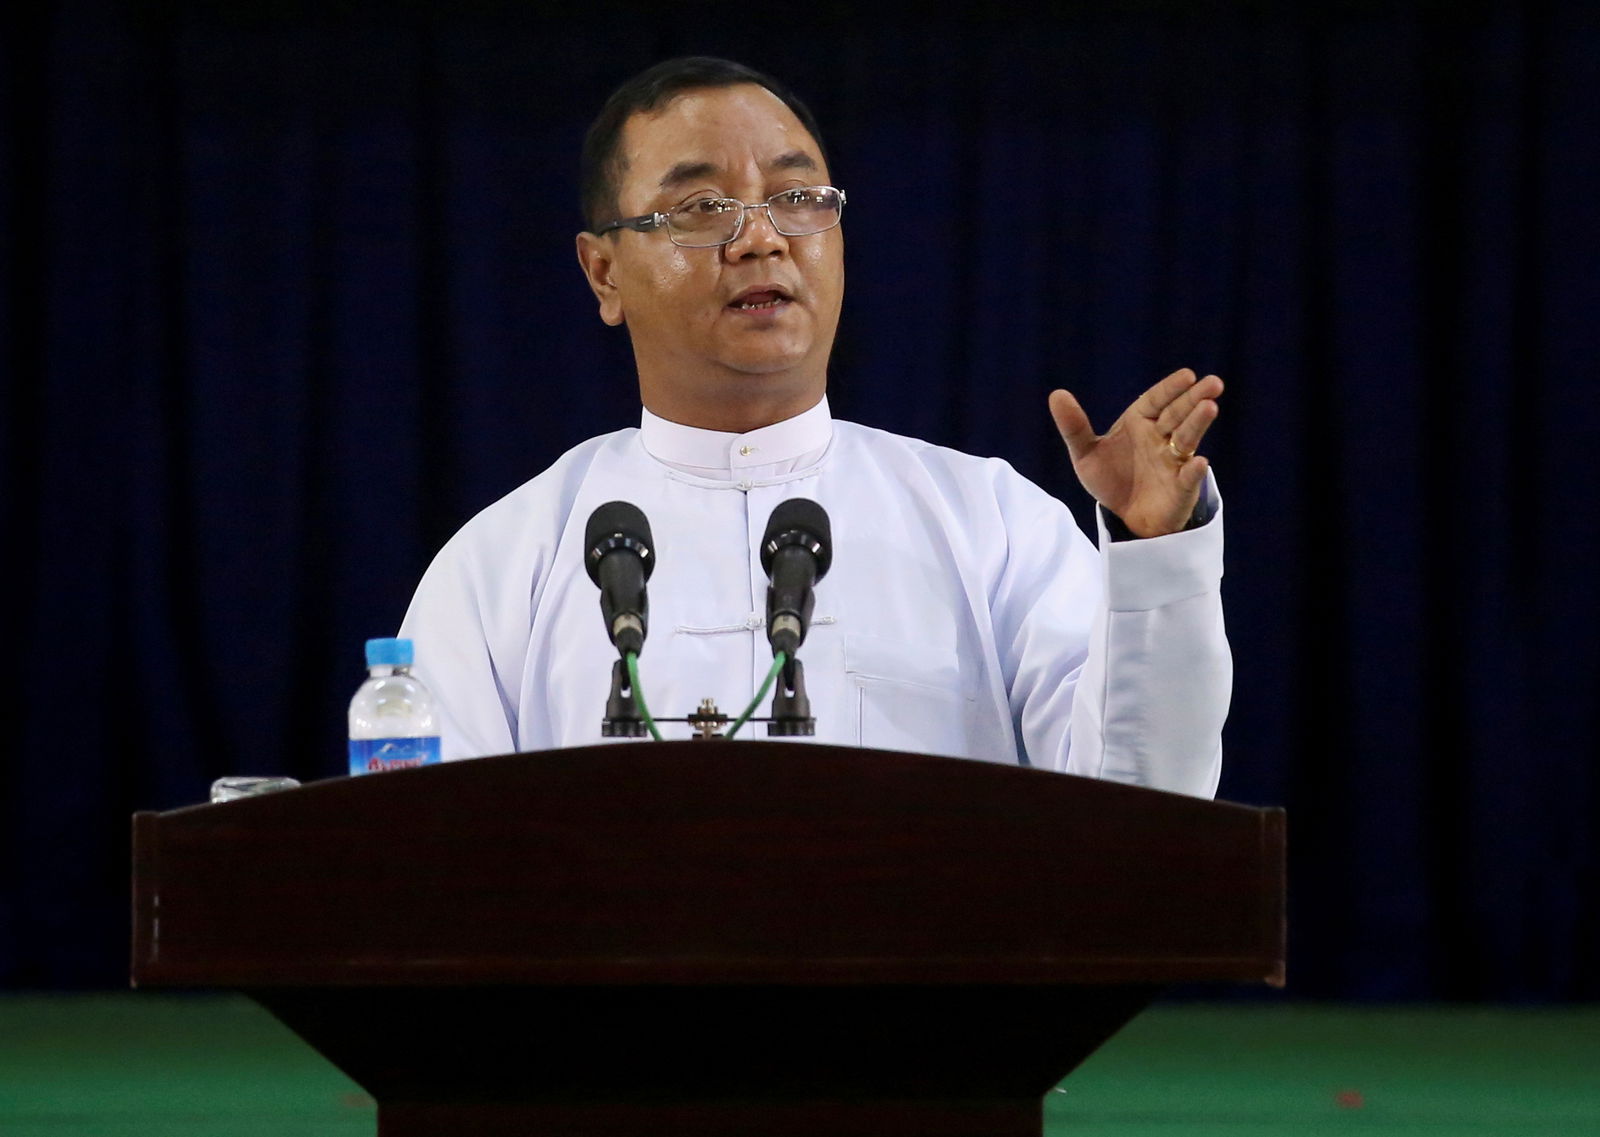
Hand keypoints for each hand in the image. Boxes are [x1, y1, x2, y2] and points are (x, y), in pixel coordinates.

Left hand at [1048, 368, 1223, 538]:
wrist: (1124, 516)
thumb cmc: (1110, 479)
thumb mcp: (1085, 453)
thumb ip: (1074, 426)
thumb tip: (1056, 394)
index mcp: (1140, 423)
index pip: (1156, 400)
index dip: (1171, 388)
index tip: (1187, 375)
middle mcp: (1161, 438)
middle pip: (1178, 414)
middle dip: (1195, 398)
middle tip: (1214, 383)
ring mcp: (1174, 461)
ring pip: (1187, 439)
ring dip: (1198, 424)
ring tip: (1210, 407)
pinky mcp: (1181, 487)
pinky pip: (1188, 477)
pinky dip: (1193, 471)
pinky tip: (1199, 462)